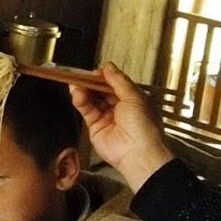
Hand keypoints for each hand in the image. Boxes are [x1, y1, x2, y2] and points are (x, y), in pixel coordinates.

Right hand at [69, 62, 173, 191]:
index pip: (115, 83)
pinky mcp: (96, 127)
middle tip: (81, 76)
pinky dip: (81, 101)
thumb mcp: (134, 97)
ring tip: (76, 84)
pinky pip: (86, 111)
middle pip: (101, 91)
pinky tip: (77, 94)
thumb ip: (119, 81)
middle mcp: (120, 108)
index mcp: (133, 99)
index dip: (105, 77)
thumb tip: (109, 67)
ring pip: (92, 100)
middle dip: (91, 83)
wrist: (137, 153)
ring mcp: (107, 117)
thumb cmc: (144, 128)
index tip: (96, 71)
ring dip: (84, 91)